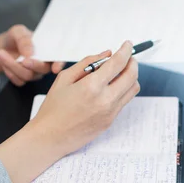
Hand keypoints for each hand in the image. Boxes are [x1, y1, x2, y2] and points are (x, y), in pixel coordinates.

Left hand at [0, 25, 64, 87]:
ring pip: (28, 75)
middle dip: (33, 65)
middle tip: (23, 60)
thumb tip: (30, 52)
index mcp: (48, 50)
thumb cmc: (16, 37)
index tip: (55, 68)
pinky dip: (8, 70)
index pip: (59, 58)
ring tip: (1, 53)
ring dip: (12, 65)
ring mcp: (34, 73)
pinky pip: (18, 80)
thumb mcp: (18, 31)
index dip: (59, 63)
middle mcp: (44, 63)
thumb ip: (24, 39)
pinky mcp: (23, 79)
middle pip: (43, 69)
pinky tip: (4, 61)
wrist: (2, 47)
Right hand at [32, 41, 139, 155]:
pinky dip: (123, 89)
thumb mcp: (64, 78)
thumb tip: (106, 54)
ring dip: (131, 76)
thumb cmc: (53, 107)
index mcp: (92, 86)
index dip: (126, 50)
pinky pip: (124, 101)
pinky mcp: (110, 121)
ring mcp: (110, 112)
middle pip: (132, 75)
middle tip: (127, 57)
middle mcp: (105, 100)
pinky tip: (111, 87)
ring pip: (133, 89)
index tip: (128, 44)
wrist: (50, 138)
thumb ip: (87, 63)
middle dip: (132, 62)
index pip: (118, 63)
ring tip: (120, 72)